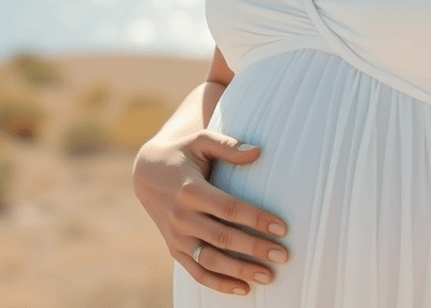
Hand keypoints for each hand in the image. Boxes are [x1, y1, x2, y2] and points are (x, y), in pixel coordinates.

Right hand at [132, 130, 289, 294]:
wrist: (147, 174)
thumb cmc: (183, 153)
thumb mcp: (201, 141)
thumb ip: (228, 146)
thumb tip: (258, 152)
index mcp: (190, 190)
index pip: (228, 208)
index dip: (256, 218)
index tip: (282, 227)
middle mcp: (181, 217)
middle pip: (223, 238)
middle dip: (255, 248)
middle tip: (283, 255)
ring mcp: (176, 237)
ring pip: (210, 260)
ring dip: (239, 271)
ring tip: (269, 276)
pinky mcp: (174, 250)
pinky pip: (196, 272)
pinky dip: (219, 284)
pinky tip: (244, 289)